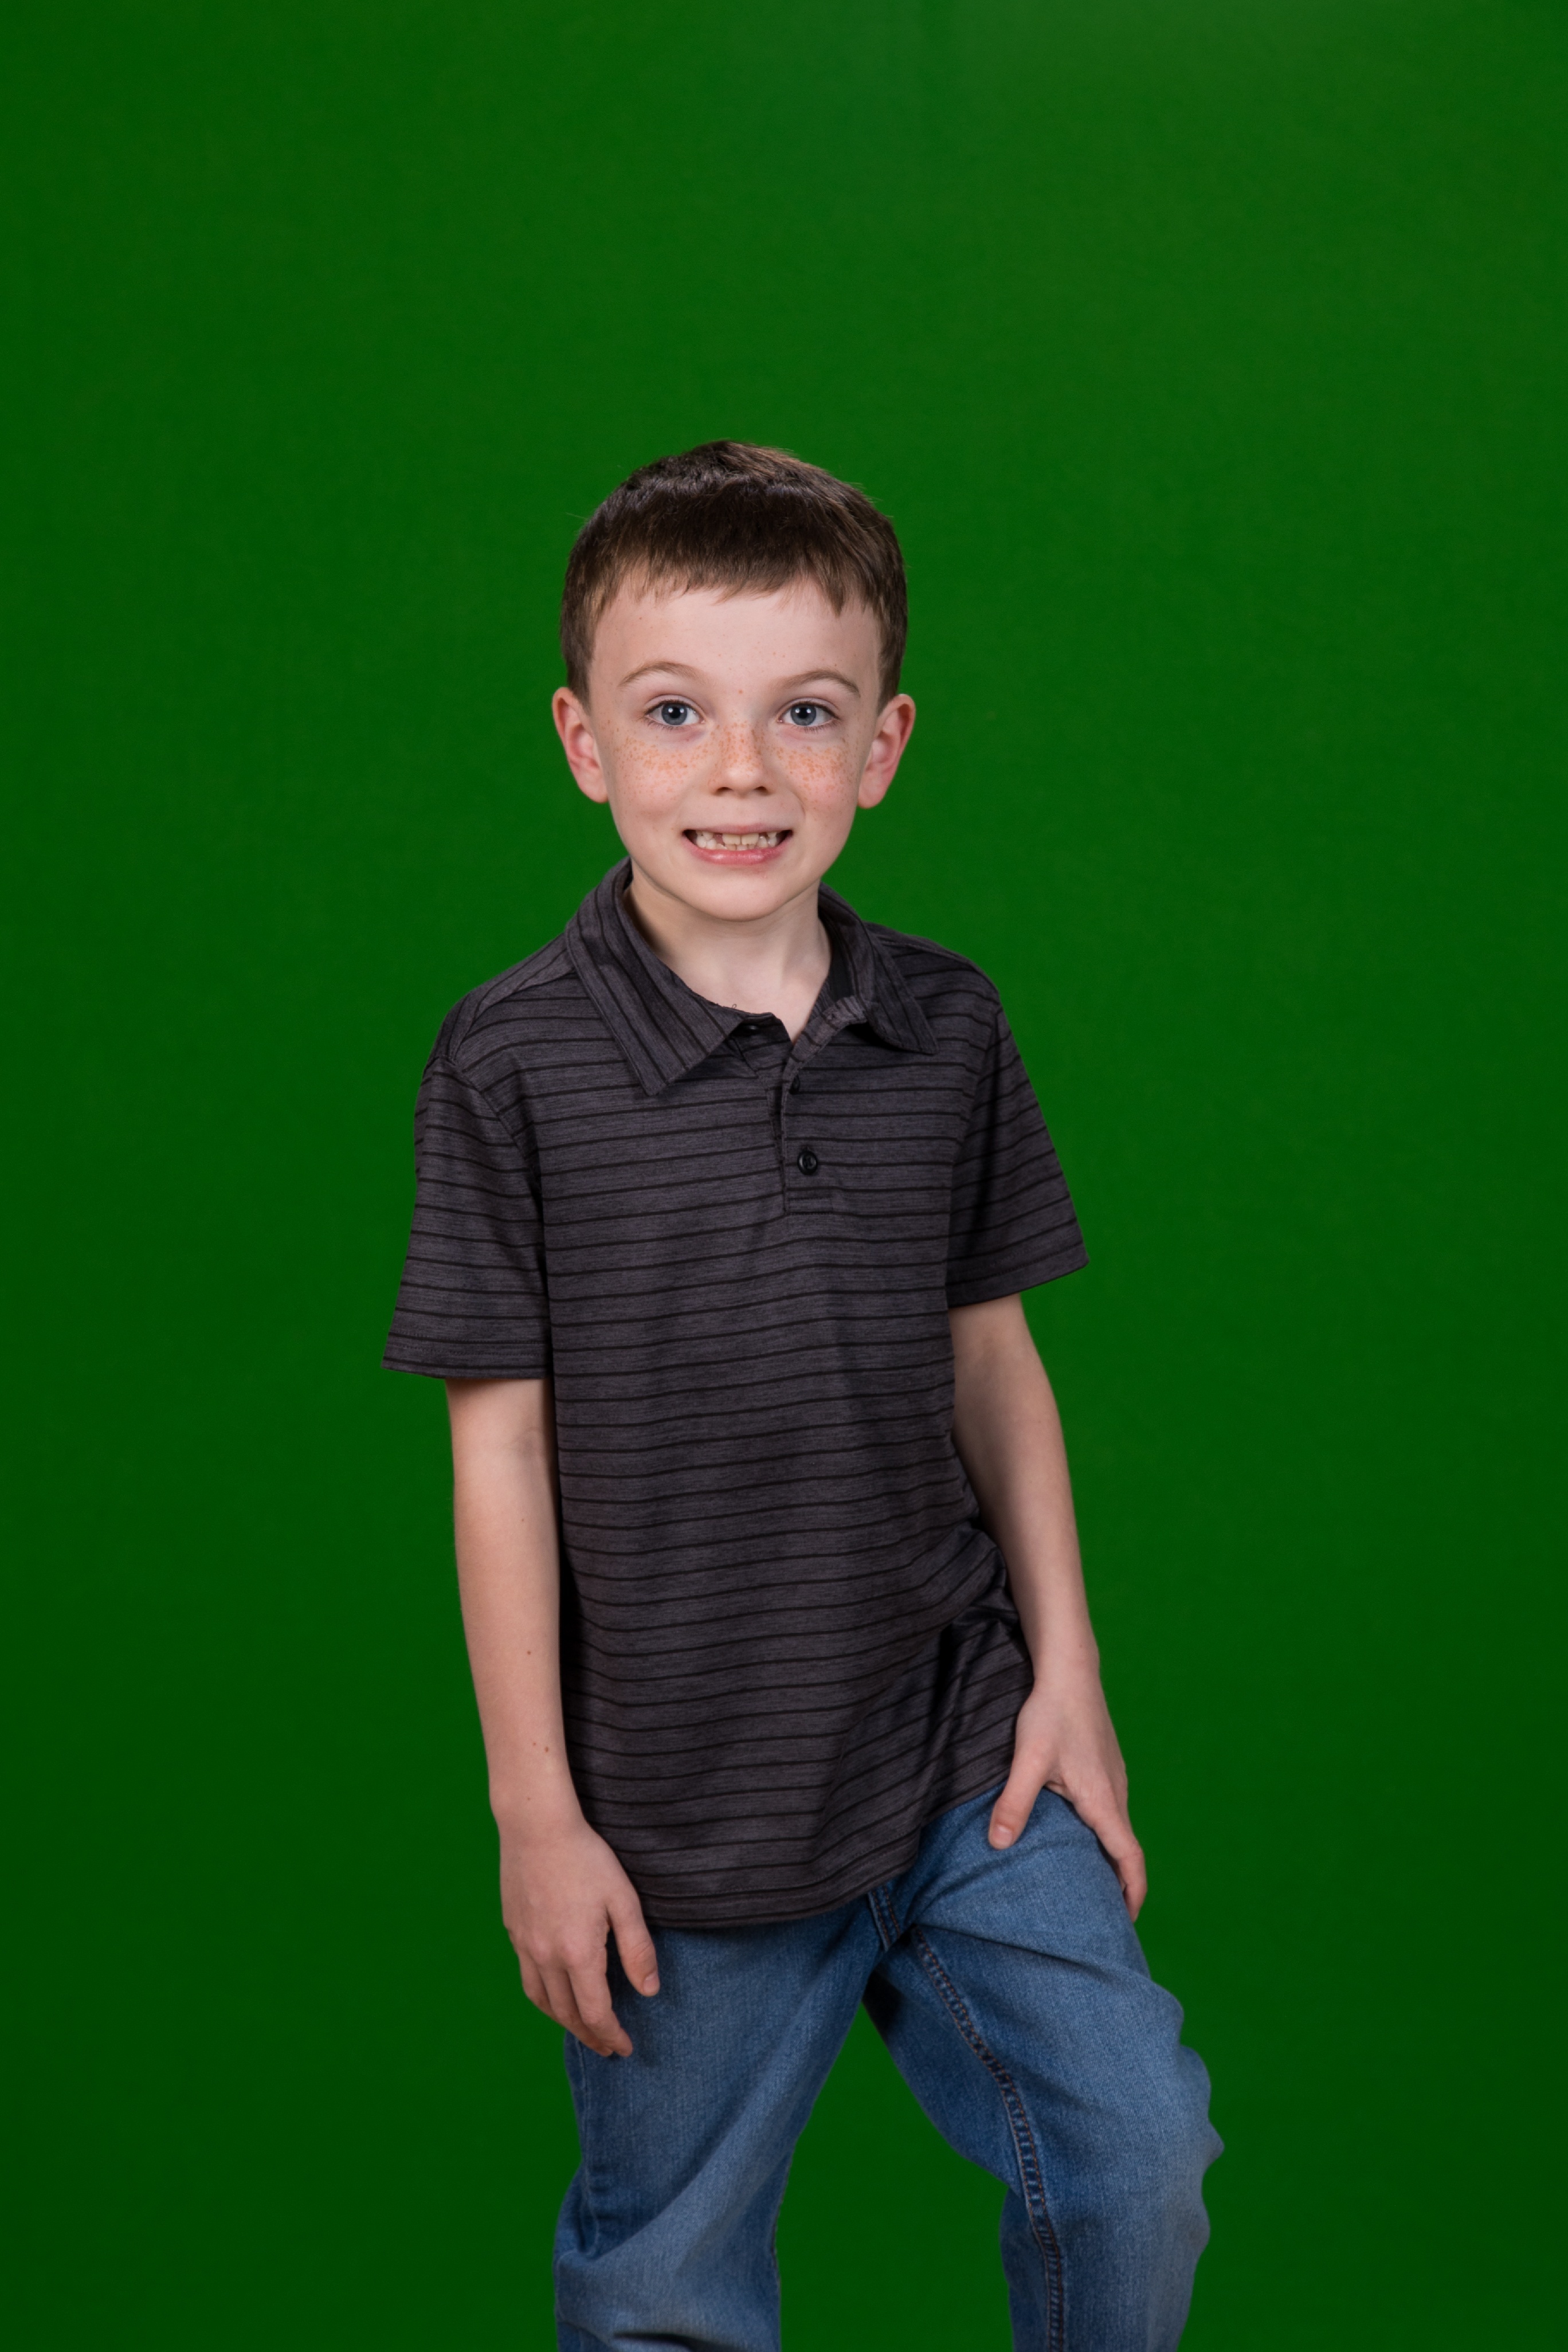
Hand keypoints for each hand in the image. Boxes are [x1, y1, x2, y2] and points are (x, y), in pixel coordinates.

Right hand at [498, 1805, 658, 2055]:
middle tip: (607, 2048)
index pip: (596, 2013)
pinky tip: (555, 1992)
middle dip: (590, 2035)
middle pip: (567, 2014)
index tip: (625, 2048)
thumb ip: (638, 1949)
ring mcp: (525, 1946)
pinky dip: (544, 1997)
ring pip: (542, 2001)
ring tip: (582, 2028)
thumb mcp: (624, 1900)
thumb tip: (649, 1991)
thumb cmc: (586, 1859)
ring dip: (564, 2022)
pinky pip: (528, 1978)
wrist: (536, 1827)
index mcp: (578, 1953)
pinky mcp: (514, 1931)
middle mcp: (546, 1957)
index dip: (612, 2035)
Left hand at [988, 1657, 1147, 1919]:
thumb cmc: (1051, 1712)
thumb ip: (1014, 1802)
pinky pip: (1108, 1809)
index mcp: (1103, 1799)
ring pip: (1116, 1828)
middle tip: (1099, 1913)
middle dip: (1118, 1883)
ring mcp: (1113, 1777)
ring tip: (1086, 1881)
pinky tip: (1075, 1834)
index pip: (1129, 1857)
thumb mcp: (1027, 1759)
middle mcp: (1115, 1791)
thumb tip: (998, 1844)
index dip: (1132, 1892)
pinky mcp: (1104, 1765)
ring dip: (1108, 1857)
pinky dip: (1101, 1833)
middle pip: (1125, 1848)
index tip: (1126, 1921)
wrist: (1069, 1669)